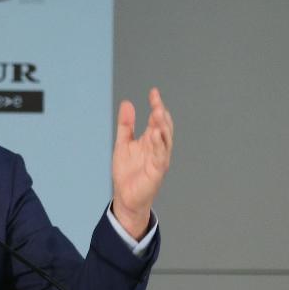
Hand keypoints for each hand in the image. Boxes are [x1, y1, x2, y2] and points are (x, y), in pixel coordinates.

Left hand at [111, 87, 172, 238]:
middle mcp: (157, 148)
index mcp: (150, 140)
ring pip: (165, 140)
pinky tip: (156, 134)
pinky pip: (161, 156)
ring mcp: (159, 159)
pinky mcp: (157, 171)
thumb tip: (128, 103)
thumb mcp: (123, 144)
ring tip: (159, 113)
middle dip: (162, 115)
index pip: (156, 120)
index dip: (156, 105)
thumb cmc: (127, 172)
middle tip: (157, 103)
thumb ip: (126, 125)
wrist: (125, 197)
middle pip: (163, 127)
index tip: (154, 92)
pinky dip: (160, 145)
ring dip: (163, 127)